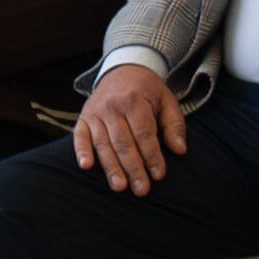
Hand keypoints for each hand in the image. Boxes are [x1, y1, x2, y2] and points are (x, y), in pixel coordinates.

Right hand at [75, 63, 187, 195]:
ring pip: (103, 144)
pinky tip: (86, 166)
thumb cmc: (147, 91)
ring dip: (111, 167)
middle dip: (133, 168)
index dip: (152, 155)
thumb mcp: (167, 101)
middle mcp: (112, 107)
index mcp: (134, 101)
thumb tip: (179, 150)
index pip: (144, 134)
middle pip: (123, 142)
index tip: (158, 175)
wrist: (122, 69)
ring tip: (119, 186)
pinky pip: (79, 136)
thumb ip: (174, 125)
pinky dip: (81, 151)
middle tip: (141, 189)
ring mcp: (95, 113)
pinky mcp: (83, 118)